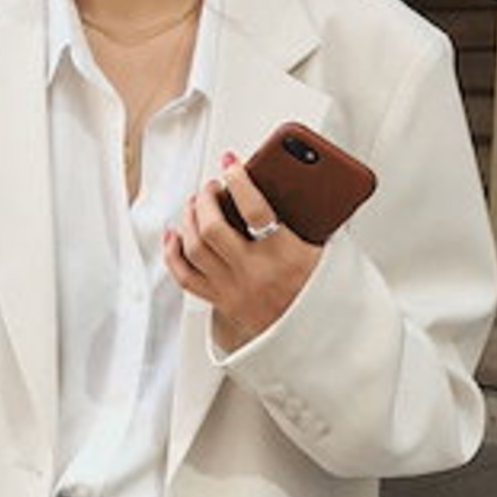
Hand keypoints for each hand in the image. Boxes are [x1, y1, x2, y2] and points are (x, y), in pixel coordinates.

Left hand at [163, 152, 321, 352]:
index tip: (231, 163)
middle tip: (211, 186)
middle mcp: (255, 273)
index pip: (255, 210)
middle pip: (212, 229)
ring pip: (194, 249)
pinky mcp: (222, 302)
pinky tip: (175, 237)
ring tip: (196, 205)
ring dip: (189, 220)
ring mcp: (234, 290)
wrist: (314, 334)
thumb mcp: (322, 247)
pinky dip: (174, 254)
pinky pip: (185, 278)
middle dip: (206, 199)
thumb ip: (306, 215)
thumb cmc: (320, 289)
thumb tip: (288, 177)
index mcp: (286, 255)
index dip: (238, 180)